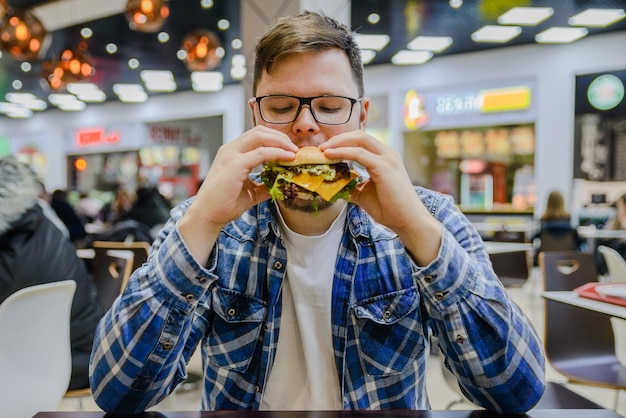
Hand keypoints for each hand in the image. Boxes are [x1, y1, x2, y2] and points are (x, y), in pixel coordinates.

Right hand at [179, 126, 296, 263]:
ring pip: (261, 137)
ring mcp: (231, 155)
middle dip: (280, 137)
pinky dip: (277, 153)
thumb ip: (264, 185)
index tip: (290, 148)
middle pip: (260, 131)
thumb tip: (280, 184)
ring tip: (294, 152)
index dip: (275, 139)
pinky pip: (261, 153)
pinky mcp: (235, 164)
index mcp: (232, 152)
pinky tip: (288, 158)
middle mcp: (230, 149)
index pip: (256, 136)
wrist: (208, 216)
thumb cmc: (224, 204)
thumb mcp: (249, 192)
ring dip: (281, 142)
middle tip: (295, 148)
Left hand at [320, 131, 441, 264]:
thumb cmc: (390, 209)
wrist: (408, 221)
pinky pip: (359, 154)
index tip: (325, 150)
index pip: (361, 141)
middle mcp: (388, 154)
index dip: (342, 142)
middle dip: (338, 139)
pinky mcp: (384, 167)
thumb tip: (334, 185)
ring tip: (322, 150)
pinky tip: (329, 155)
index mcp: (385, 158)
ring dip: (337, 143)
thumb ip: (352, 186)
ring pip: (359, 140)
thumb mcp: (365, 194)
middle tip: (320, 148)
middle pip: (359, 135)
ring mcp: (387, 159)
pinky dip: (342, 152)